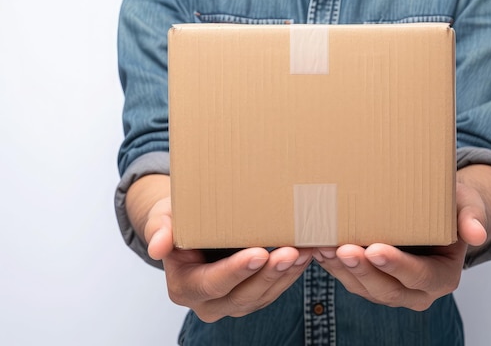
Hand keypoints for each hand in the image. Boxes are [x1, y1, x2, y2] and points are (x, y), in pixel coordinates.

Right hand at [143, 197, 312, 322]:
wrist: (193, 226)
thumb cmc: (179, 219)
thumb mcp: (164, 217)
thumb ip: (160, 229)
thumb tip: (157, 247)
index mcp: (184, 286)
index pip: (212, 283)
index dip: (235, 271)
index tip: (258, 254)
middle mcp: (208, 303)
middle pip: (242, 296)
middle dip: (268, 275)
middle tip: (290, 252)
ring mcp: (232, 302)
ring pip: (263, 296)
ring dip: (286, 275)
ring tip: (304, 251)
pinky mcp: (252, 296)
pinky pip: (273, 290)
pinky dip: (290, 273)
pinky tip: (304, 255)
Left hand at [314, 164, 490, 310]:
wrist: (435, 214)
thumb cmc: (451, 208)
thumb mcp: (467, 206)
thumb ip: (471, 217)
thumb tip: (478, 234)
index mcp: (442, 277)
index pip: (419, 277)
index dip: (397, 266)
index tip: (375, 249)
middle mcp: (416, 291)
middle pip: (386, 289)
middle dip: (361, 269)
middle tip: (342, 248)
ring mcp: (390, 289)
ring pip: (362, 287)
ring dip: (341, 269)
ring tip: (323, 245)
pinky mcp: (369, 281)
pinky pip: (349, 279)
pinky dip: (332, 264)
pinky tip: (317, 246)